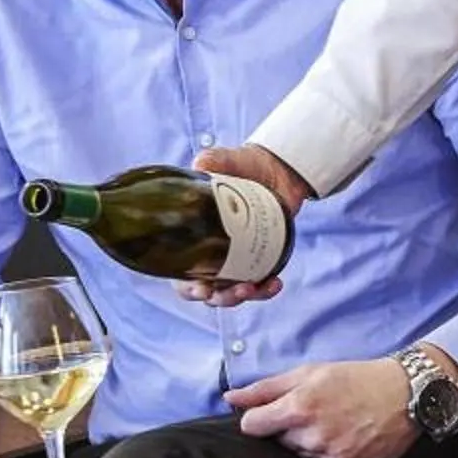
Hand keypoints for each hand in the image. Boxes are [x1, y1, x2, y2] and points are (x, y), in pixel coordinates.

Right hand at [177, 145, 310, 306]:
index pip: (180, 274)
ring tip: (255, 287)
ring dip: (243, 296)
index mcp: (191, 237)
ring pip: (232, 292)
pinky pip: (259, 284)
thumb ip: (211, 161)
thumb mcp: (224, 159)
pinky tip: (275, 283)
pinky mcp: (259, 259)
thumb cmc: (242, 164)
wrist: (277, 168)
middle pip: (208, 291)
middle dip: (220, 297)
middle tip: (237, 289)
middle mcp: (210, 253)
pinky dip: (265, 289)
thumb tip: (200, 166)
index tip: (201, 289)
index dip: (187, 287)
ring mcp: (235, 259)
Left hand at [228, 358, 418, 457]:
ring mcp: (332, 457)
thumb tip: (230, 398)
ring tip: (337, 424)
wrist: (407, 394)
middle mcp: (314, 436)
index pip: (252, 426)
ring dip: (312, 444)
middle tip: (320, 413)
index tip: (276, 413)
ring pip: (302, 457)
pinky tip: (349, 439)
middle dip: (292, 429)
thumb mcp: (309, 373)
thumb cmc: (356, 379)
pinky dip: (333, 456)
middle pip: (279, 442)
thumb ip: (265, 388)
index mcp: (299, 407)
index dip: (262, 418)